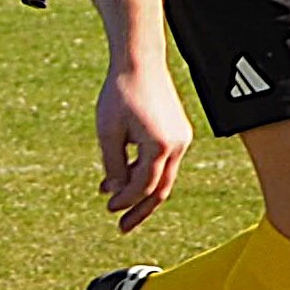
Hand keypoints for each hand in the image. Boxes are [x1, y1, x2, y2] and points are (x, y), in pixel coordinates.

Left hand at [95, 57, 189, 233]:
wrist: (140, 61)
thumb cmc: (120, 93)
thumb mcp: (108, 132)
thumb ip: (114, 165)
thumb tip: (116, 193)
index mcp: (160, 146)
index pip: (144, 186)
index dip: (126, 200)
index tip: (109, 208)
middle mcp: (177, 145)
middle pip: (160, 189)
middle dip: (140, 209)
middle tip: (122, 227)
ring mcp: (181, 138)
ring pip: (162, 176)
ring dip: (139, 189)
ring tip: (114, 200)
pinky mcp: (178, 132)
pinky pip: (163, 160)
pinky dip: (144, 170)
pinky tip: (121, 174)